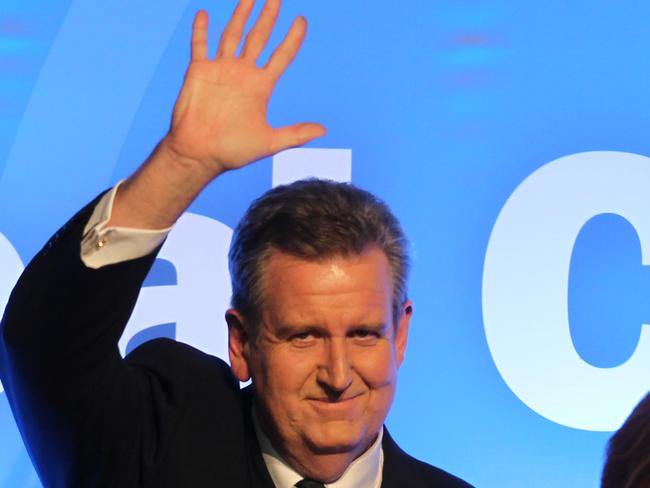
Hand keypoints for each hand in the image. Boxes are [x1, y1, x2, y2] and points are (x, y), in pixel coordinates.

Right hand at [163, 0, 325, 176]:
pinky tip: (205, 13)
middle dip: (268, 16)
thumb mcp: (269, 143)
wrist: (199, 154)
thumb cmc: (233, 151)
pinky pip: (200, 45)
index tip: (301, 21)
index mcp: (261, 87)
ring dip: (241, 14)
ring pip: (233, 34)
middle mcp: (242, 74)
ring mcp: (221, 70)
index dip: (293, 38)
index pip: (281, 56)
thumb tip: (323, 130)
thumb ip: (295, 134)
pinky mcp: (198, 71)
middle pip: (259, 37)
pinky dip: (201, 30)